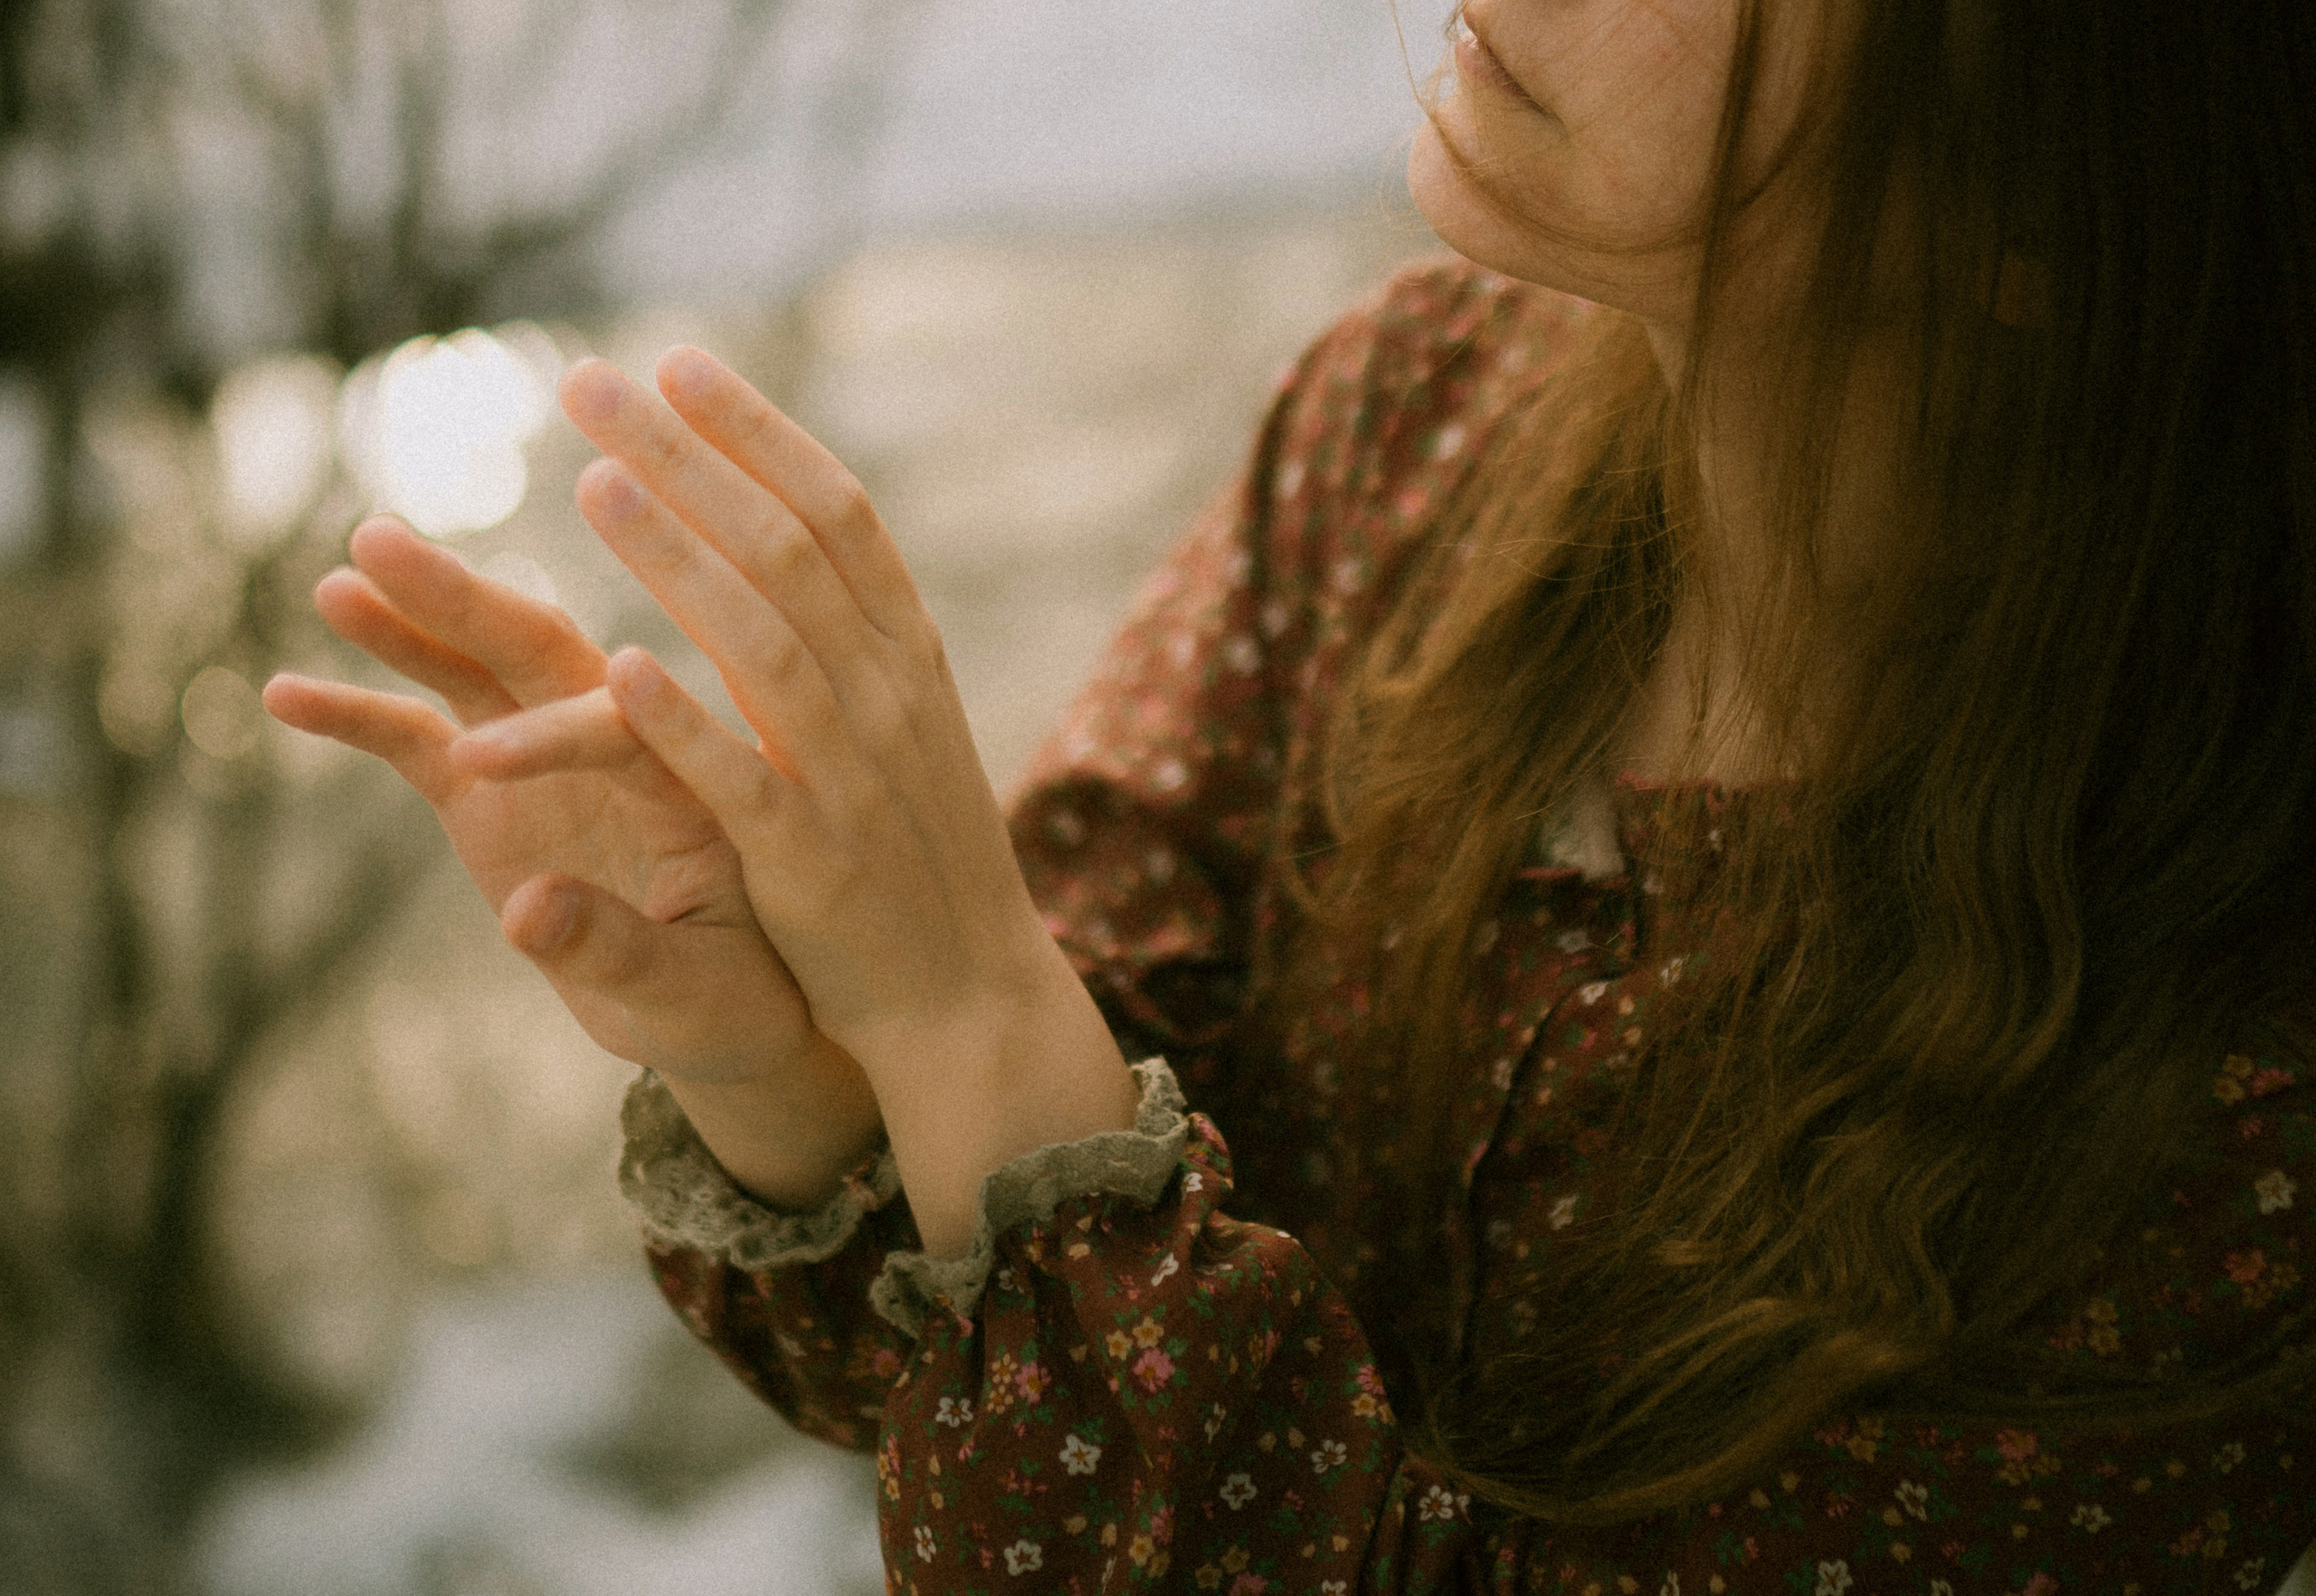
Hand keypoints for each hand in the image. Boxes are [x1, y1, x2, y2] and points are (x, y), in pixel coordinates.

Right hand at [263, 516, 883, 1206]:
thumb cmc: (726, 999)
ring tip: (338, 582)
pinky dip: (361, 713)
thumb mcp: (690, 995)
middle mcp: (623, 742)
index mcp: (697, 781)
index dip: (558, 743)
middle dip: (466, 602)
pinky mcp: (492, 790)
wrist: (715, 1006)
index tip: (481, 763)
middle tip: (383, 542)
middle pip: (547, 655)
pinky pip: (420, 738)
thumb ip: (616, 951)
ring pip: (481, 671)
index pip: (628, 732)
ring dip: (413, 623)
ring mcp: (551, 758)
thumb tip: (525, 914)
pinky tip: (283, 693)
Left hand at [515, 346, 1137, 1254]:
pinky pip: (743, 779)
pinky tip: (621, 663)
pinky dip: (688, 721)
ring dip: (679, 557)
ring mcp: (855, 777)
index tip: (678, 364)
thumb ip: (857, 639)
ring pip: (763, 641)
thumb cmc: (921, 859)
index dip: (755, 433)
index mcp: (912, 657)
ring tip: (591, 484)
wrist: (971, 998)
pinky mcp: (810, 864)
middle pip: (788, 549)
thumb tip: (800, 536)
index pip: (838, 513)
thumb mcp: (909, 729)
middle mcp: (891, 698)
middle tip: (590, 385)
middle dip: (688, 457)